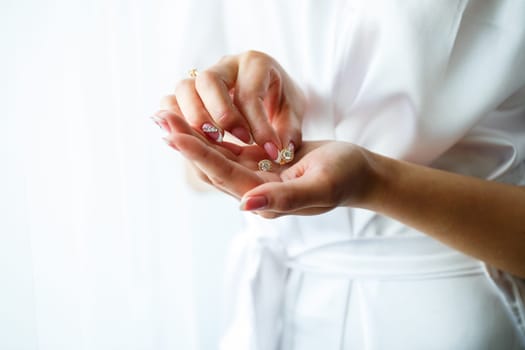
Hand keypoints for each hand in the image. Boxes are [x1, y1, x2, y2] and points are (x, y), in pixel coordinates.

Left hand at [156, 108, 375, 217]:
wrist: (357, 172)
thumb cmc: (344, 177)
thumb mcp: (320, 186)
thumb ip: (284, 199)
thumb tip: (246, 204)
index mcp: (264, 200)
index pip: (223, 174)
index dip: (197, 152)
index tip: (172, 131)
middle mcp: (253, 191)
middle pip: (212, 165)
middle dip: (185, 141)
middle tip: (159, 115)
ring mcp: (255, 177)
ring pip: (217, 155)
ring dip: (193, 135)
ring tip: (168, 114)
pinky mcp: (259, 163)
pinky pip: (229, 148)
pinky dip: (211, 134)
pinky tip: (195, 119)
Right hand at [171, 50, 304, 162]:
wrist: (269, 93)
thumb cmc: (281, 102)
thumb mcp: (293, 114)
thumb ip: (288, 132)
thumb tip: (279, 152)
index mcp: (255, 64)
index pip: (250, 93)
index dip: (259, 125)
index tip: (270, 151)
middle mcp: (226, 65)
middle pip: (209, 81)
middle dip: (220, 115)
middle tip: (236, 141)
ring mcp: (203, 77)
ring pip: (184, 88)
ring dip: (194, 118)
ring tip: (214, 142)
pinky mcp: (189, 92)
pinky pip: (170, 101)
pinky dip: (176, 119)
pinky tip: (190, 139)